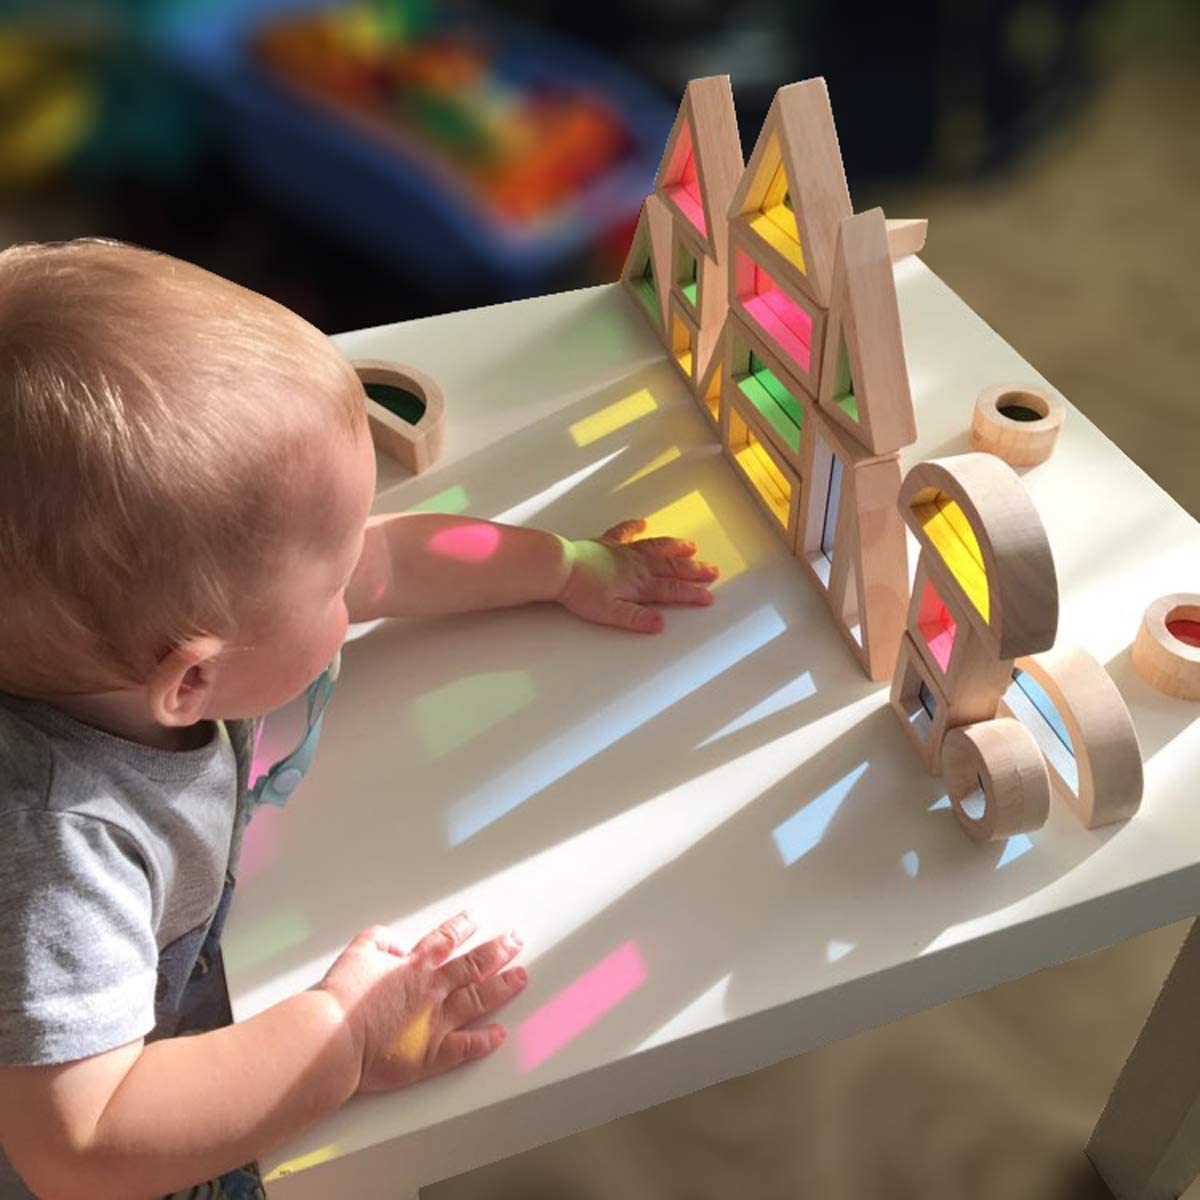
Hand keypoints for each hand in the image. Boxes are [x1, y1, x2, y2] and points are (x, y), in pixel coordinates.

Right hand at [316, 912, 525, 1093]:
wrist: (333, 1037)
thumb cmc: (341, 998)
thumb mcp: (356, 953)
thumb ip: (378, 940)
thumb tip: (394, 942)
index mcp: (413, 966)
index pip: (446, 940)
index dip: (463, 927)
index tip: (477, 919)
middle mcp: (430, 991)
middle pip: (472, 965)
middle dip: (497, 951)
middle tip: (516, 941)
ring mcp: (435, 1022)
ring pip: (477, 999)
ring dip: (501, 987)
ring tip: (521, 977)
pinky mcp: (431, 1054)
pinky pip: (466, 1046)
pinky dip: (485, 1041)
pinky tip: (500, 1034)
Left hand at [555, 518, 718, 633]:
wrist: (560, 567)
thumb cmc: (580, 591)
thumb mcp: (609, 612)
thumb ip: (635, 618)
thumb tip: (659, 624)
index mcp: (638, 584)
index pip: (671, 590)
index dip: (692, 594)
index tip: (708, 596)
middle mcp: (635, 565)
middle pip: (671, 567)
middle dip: (694, 570)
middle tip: (713, 571)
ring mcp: (622, 552)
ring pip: (656, 548)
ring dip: (675, 548)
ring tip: (691, 547)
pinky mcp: (606, 543)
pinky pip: (624, 532)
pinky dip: (634, 527)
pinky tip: (643, 523)